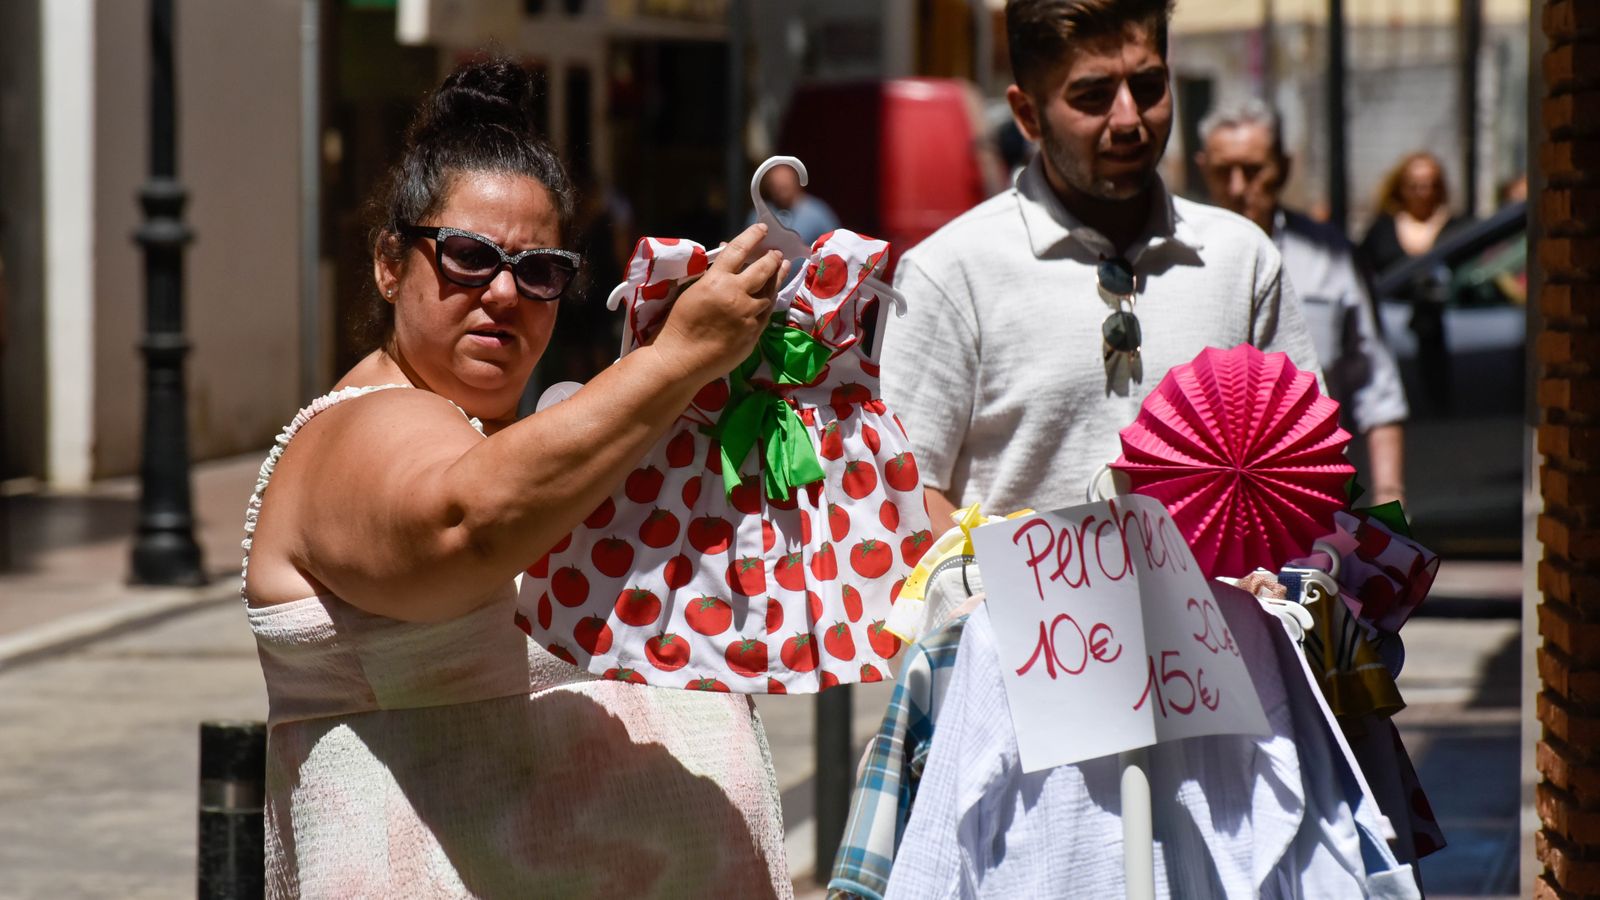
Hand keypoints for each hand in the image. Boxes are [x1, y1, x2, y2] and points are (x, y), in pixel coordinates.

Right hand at [652, 223, 787, 382]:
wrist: (680, 360)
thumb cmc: (678, 324)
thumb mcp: (692, 291)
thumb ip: (712, 276)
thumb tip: (727, 262)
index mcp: (716, 280)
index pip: (739, 250)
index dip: (752, 236)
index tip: (761, 229)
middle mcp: (736, 294)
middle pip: (763, 269)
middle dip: (772, 257)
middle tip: (776, 253)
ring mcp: (748, 315)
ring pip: (770, 291)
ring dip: (777, 278)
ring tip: (782, 268)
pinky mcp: (754, 334)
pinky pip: (767, 313)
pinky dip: (770, 300)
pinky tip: (773, 295)